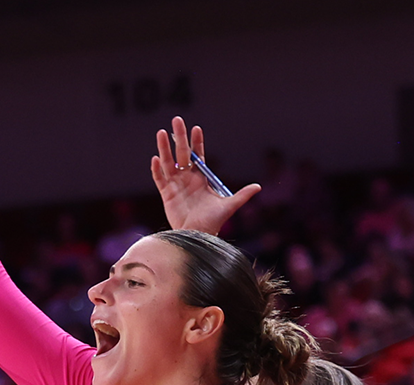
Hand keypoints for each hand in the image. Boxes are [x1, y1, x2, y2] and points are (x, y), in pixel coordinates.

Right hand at [150, 117, 260, 233]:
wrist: (197, 236)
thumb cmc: (212, 222)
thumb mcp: (228, 206)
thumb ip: (242, 195)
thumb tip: (258, 187)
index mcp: (201, 178)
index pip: (198, 155)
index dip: (196, 142)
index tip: (196, 128)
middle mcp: (187, 178)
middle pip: (182, 153)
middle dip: (179, 137)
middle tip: (177, 120)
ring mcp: (175, 185)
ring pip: (168, 162)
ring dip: (164, 148)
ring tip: (161, 132)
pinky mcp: (166, 194)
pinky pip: (159, 179)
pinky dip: (157, 169)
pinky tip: (155, 158)